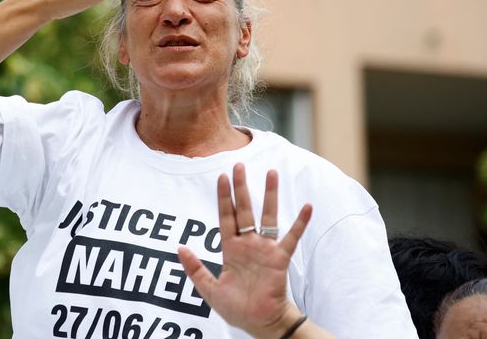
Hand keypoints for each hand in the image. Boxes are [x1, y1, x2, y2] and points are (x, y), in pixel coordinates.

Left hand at [178, 163, 311, 337]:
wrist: (260, 323)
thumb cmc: (237, 308)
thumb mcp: (209, 289)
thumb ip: (194, 269)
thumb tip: (179, 247)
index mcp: (231, 248)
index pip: (226, 216)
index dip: (224, 197)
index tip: (221, 176)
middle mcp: (248, 243)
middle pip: (245, 209)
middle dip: (241, 187)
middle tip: (239, 164)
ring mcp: (265, 249)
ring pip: (267, 216)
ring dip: (269, 195)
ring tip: (272, 173)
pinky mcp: (280, 258)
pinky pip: (291, 237)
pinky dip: (299, 222)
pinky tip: (308, 207)